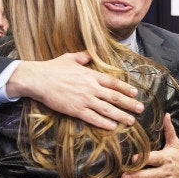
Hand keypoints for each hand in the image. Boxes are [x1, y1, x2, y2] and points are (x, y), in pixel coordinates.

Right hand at [7, 51, 141, 129]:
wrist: (38, 79)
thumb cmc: (53, 68)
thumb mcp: (70, 58)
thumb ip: (84, 56)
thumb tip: (93, 50)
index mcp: (90, 75)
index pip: (113, 82)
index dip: (125, 88)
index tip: (135, 92)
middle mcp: (90, 87)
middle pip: (114, 96)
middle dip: (129, 103)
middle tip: (140, 108)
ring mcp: (84, 99)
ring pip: (107, 109)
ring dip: (121, 115)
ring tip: (131, 121)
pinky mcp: (75, 110)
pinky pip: (93, 118)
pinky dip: (104, 122)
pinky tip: (113, 126)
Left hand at [122, 114, 178, 177]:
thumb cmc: (178, 157)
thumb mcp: (175, 143)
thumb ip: (169, 130)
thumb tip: (166, 115)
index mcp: (167, 158)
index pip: (154, 159)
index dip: (144, 159)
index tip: (133, 159)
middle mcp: (166, 171)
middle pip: (150, 175)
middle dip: (137, 177)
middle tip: (124, 177)